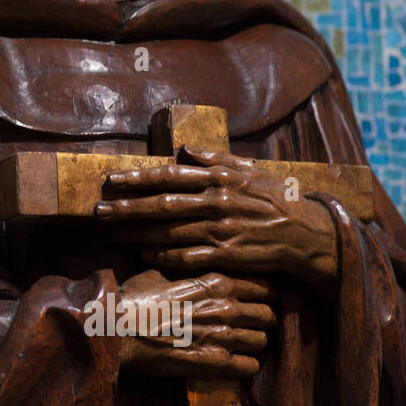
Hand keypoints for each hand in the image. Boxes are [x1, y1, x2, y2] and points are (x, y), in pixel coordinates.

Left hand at [95, 146, 339, 296]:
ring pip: (170, 232)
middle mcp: (218, 202)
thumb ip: (216, 159)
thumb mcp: (250, 170)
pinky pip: (187, 256)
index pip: (170, 175)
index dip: (137, 178)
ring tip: (112, 232)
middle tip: (98, 211)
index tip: (110, 180)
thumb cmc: (275, 198)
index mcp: (220, 178)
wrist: (307, 233)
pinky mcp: (228, 255)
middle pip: (162, 205)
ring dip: (137, 233)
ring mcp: (222, 230)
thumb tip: (184, 149)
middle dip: (127, 208)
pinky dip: (163, 255)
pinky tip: (143, 253)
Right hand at [116, 269, 276, 378]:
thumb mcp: (156, 275)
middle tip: (256, 325)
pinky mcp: (215, 362)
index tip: (259, 300)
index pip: (261, 287)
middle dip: (264, 320)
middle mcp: (225, 308)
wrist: (118, 329)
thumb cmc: (134, 300)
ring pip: (262, 341)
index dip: (263, 294)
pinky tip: (238, 364)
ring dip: (255, 344)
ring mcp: (223, 336)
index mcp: (215, 284)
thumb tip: (174, 264)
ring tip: (246, 346)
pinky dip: (246, 366)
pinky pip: (249, 367)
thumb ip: (176, 271)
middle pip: (268, 314)